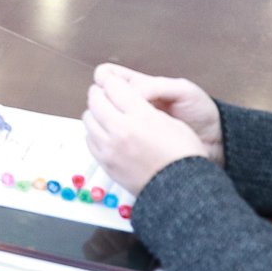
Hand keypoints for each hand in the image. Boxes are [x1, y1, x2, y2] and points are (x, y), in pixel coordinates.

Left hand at [83, 64, 224, 191]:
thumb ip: (147, 107)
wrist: (181, 189)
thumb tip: (129, 98)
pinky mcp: (106, 162)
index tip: (113, 82)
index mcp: (141, 116)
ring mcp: (111, 148)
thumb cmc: (184, 157)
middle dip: (100, 93)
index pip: (114, 86)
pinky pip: (89, 139)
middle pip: (96, 99)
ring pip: (88, 118)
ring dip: (95, 112)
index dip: (112, 81)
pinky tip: (106, 133)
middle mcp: (122, 130)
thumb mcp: (173, 122)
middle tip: (105, 94)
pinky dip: (94, 132)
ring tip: (106, 114)